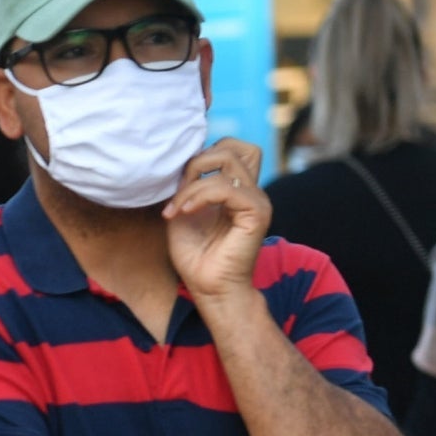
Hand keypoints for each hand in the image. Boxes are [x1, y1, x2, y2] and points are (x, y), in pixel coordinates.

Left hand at [165, 140, 270, 304]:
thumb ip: (186, 185)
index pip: (230, 149)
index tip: (178, 185)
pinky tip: (185, 212)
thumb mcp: (182, 211)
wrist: (208, 288)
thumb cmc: (195, 255)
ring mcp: (257, 200)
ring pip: (228, 162)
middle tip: (179, 190)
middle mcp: (251, 191)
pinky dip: (200, 195)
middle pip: (237, 146)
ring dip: (193, 184)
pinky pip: (227, 187)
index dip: (201, 156)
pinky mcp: (257, 213)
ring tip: (177, 209)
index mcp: (236, 190)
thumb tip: (182, 160)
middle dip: (200, 160)